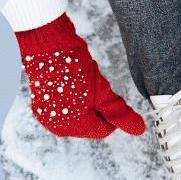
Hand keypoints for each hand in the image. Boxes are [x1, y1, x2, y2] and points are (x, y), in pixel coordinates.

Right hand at [17, 14, 145, 138]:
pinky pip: (63, 111)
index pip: (103, 130)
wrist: (48, 49)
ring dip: (83, 107)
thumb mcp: (103, 93)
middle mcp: (58, 127)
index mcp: (75, 126)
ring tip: (81, 87)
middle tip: (95, 90)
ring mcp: (47, 118)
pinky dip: (70, 102)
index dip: (112, 115)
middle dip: (96, 111)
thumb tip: (140, 130)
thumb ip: (119, 114)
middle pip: (89, 126)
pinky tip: (70, 87)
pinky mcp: (40, 108)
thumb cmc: (75, 69)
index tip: (110, 98)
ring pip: (77, 119)